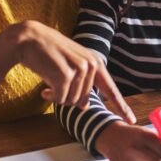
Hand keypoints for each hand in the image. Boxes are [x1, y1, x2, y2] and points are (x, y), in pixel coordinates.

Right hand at [13, 21, 134, 122]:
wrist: (29, 39)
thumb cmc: (49, 55)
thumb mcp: (71, 67)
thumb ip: (82, 84)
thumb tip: (85, 106)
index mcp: (95, 63)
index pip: (110, 89)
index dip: (121, 106)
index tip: (131, 120)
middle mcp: (91, 65)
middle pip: (83, 100)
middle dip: (67, 98)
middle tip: (54, 86)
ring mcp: (80, 69)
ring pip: (72, 101)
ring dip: (58, 97)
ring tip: (49, 83)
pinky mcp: (66, 74)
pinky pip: (60, 99)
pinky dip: (51, 97)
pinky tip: (44, 89)